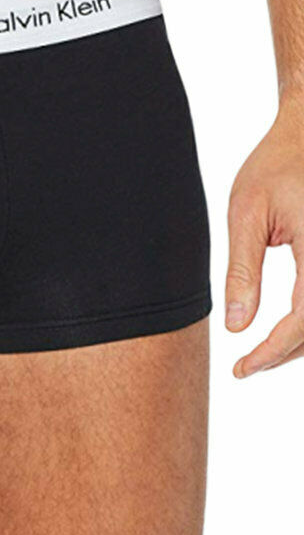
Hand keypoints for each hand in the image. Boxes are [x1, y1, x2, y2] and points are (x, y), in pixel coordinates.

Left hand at [227, 97, 303, 377]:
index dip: (273, 352)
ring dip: (303, 343)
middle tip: (245, 367)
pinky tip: (286, 330)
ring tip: (261, 353)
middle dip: (286, 354)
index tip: (242, 369)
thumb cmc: (275, 165)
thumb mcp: (247, 213)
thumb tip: (237, 326)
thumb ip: (242, 271)